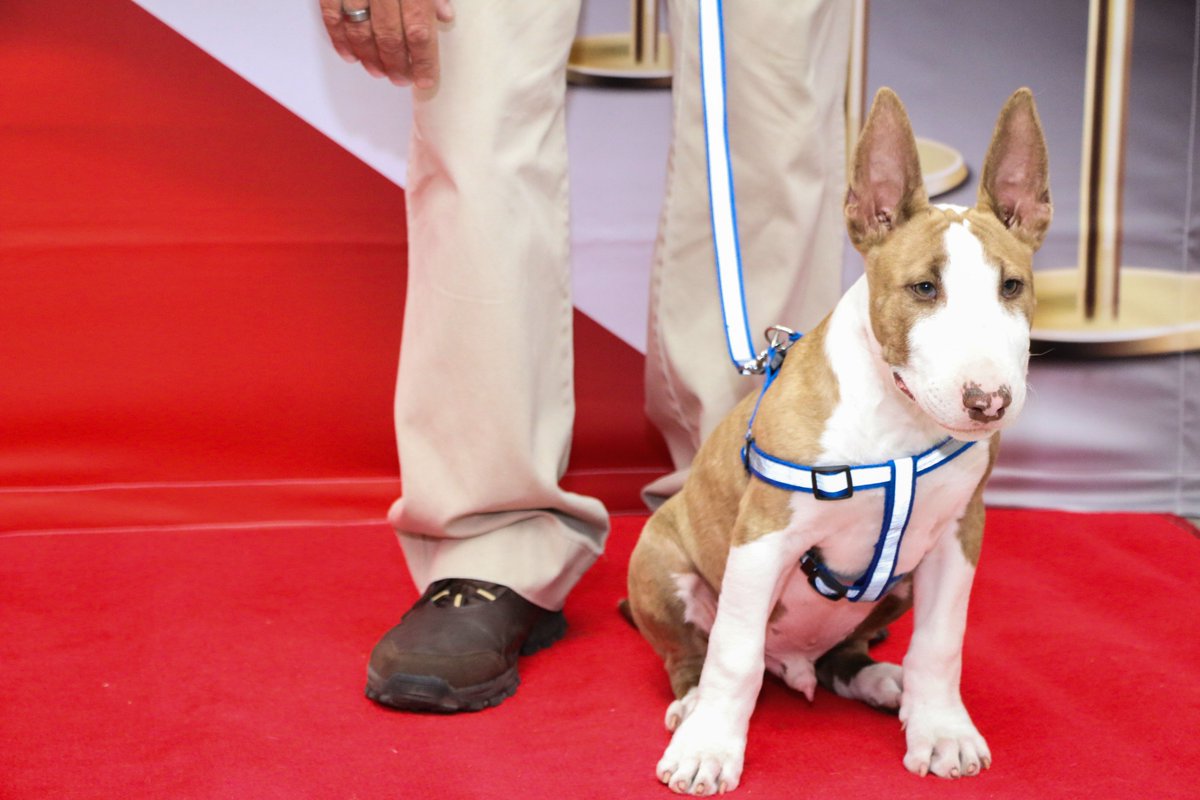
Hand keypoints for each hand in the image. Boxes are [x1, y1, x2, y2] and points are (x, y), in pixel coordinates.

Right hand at [319, 0, 454, 88]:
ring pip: (360, 32)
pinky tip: (350, 57)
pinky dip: (340, 41)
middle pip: (390, 37)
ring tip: (379, 72)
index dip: (423, 61)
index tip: (425, 80)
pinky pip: (332, 17)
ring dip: (370, 58)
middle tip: (401, 79)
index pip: (420, 31)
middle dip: (396, 65)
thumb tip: (445, 16)